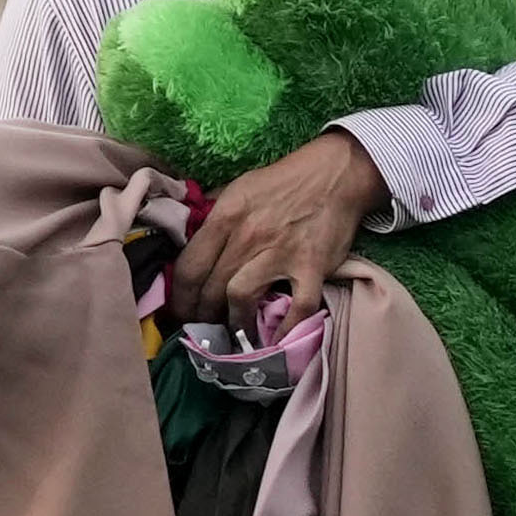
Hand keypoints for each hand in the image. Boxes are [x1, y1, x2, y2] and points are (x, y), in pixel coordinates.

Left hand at [168, 134, 387, 324]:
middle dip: (201, 315)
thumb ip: (212, 212)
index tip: (180, 310)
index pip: (189, 266)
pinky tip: (274, 342)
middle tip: (203, 327)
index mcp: (227, 215)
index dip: (179, 297)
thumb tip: (186, 234)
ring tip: (233, 333)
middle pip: (210, 288)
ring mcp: (281, 253)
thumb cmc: (284, 181)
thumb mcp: (239, 187)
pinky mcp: (312, 268)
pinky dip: (285, 330)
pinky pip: (296, 308)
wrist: (336, 173)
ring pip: (241, 299)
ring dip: (233, 323)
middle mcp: (248, 236)